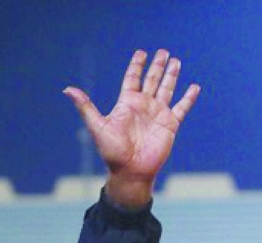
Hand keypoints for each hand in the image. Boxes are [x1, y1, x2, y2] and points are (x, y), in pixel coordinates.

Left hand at [65, 50, 199, 209]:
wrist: (130, 171)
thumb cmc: (112, 151)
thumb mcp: (97, 126)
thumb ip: (85, 106)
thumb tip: (67, 89)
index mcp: (127, 105)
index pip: (132, 79)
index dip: (136, 65)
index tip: (141, 53)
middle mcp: (143, 107)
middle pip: (151, 80)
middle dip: (156, 66)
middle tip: (162, 51)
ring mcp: (157, 114)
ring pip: (166, 89)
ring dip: (171, 76)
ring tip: (175, 61)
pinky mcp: (170, 124)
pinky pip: (181, 107)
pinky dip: (188, 98)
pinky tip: (194, 87)